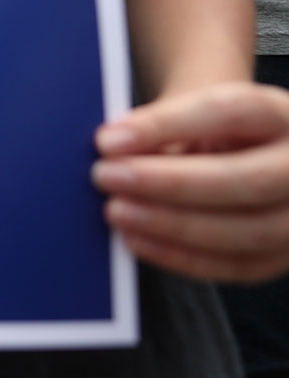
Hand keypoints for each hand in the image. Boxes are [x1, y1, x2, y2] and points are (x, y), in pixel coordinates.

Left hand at [94, 81, 288, 282]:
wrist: (239, 148)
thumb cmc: (204, 127)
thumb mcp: (188, 111)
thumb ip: (159, 127)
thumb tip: (113, 150)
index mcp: (279, 113)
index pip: (230, 111)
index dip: (166, 125)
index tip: (108, 138)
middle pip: (247, 179)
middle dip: (170, 183)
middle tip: (106, 177)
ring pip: (248, 231)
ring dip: (173, 226)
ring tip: (116, 211)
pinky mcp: (284, 255)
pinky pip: (239, 266)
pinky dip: (183, 257)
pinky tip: (137, 240)